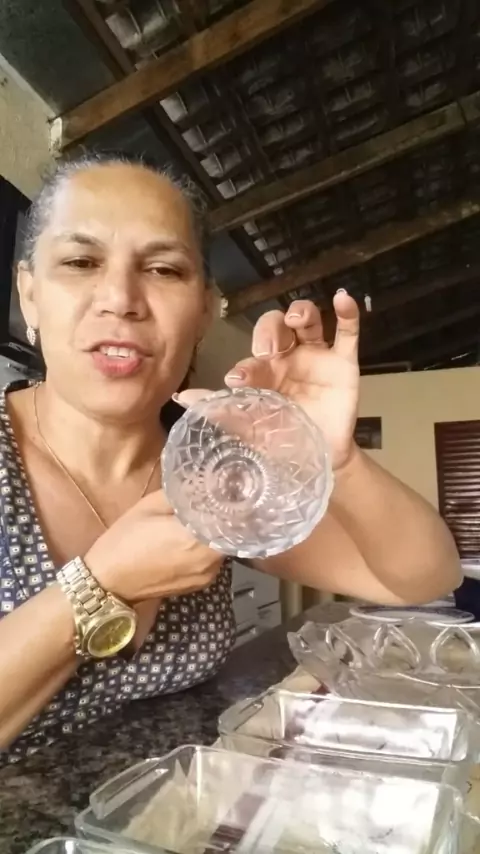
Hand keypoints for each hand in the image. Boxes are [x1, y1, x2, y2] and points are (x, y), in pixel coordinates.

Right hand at [84, 490, 222, 602]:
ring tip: (205, 517)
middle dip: (225, 515)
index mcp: (197, 537)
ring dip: (217, 532)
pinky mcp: (202, 584)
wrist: (108, 582)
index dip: (232, 499)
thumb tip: (202, 483)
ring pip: (224, 546)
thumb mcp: (149, 505)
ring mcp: (208, 575)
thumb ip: (181, 493)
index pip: (231, 515)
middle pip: (231, 531)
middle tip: (217, 499)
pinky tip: (194, 538)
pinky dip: (209, 547)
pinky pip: (214, 559)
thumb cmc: (125, 540)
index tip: (229, 487)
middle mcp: (210, 559)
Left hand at [179, 292, 359, 470]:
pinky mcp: (344, 363)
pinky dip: (347, 313)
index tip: (238, 380)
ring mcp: (317, 357)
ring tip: (297, 318)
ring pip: (309, 321)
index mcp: (264, 370)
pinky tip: (342, 299)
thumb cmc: (281, 441)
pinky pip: (348, 332)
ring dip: (302, 312)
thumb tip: (181, 397)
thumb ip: (219, 410)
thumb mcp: (248, 428)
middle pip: (276, 326)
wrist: (319, 461)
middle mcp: (288, 357)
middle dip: (270, 331)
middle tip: (269, 348)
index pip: (253, 356)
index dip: (246, 364)